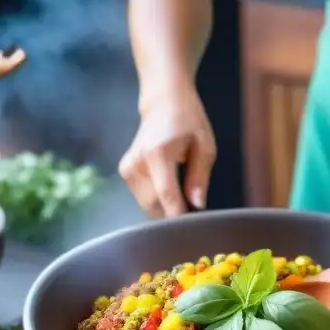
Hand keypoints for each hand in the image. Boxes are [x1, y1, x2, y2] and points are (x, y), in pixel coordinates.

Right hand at [119, 86, 215, 217]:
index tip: (192, 228)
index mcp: (157, 154)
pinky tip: (169, 185)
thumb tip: (197, 205)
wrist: (163, 101)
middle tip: (193, 208)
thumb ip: (199, 177)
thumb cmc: (188, 120)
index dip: (179, 216)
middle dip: (174, 213)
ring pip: (148, 205)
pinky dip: (158, 199)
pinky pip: (143, 197)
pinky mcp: (124, 172)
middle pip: (154, 206)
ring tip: (182, 191)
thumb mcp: (204, 145)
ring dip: (165, 206)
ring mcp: (127, 169)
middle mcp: (137, 163)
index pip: (167, 195)